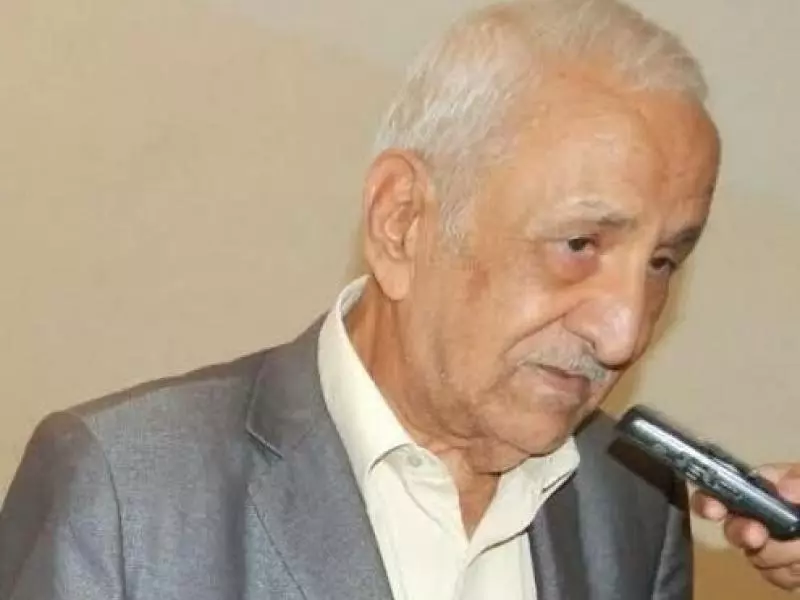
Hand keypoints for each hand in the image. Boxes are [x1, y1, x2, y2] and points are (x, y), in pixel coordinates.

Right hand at [692, 463, 799, 590]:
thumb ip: (799, 481)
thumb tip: (781, 488)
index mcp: (768, 486)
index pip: (726, 485)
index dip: (711, 497)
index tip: (714, 509)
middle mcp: (762, 512)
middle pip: (733, 524)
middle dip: (744, 532)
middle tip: (757, 537)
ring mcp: (770, 541)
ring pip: (754, 554)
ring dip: (782, 556)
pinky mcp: (779, 567)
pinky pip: (771, 575)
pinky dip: (788, 574)